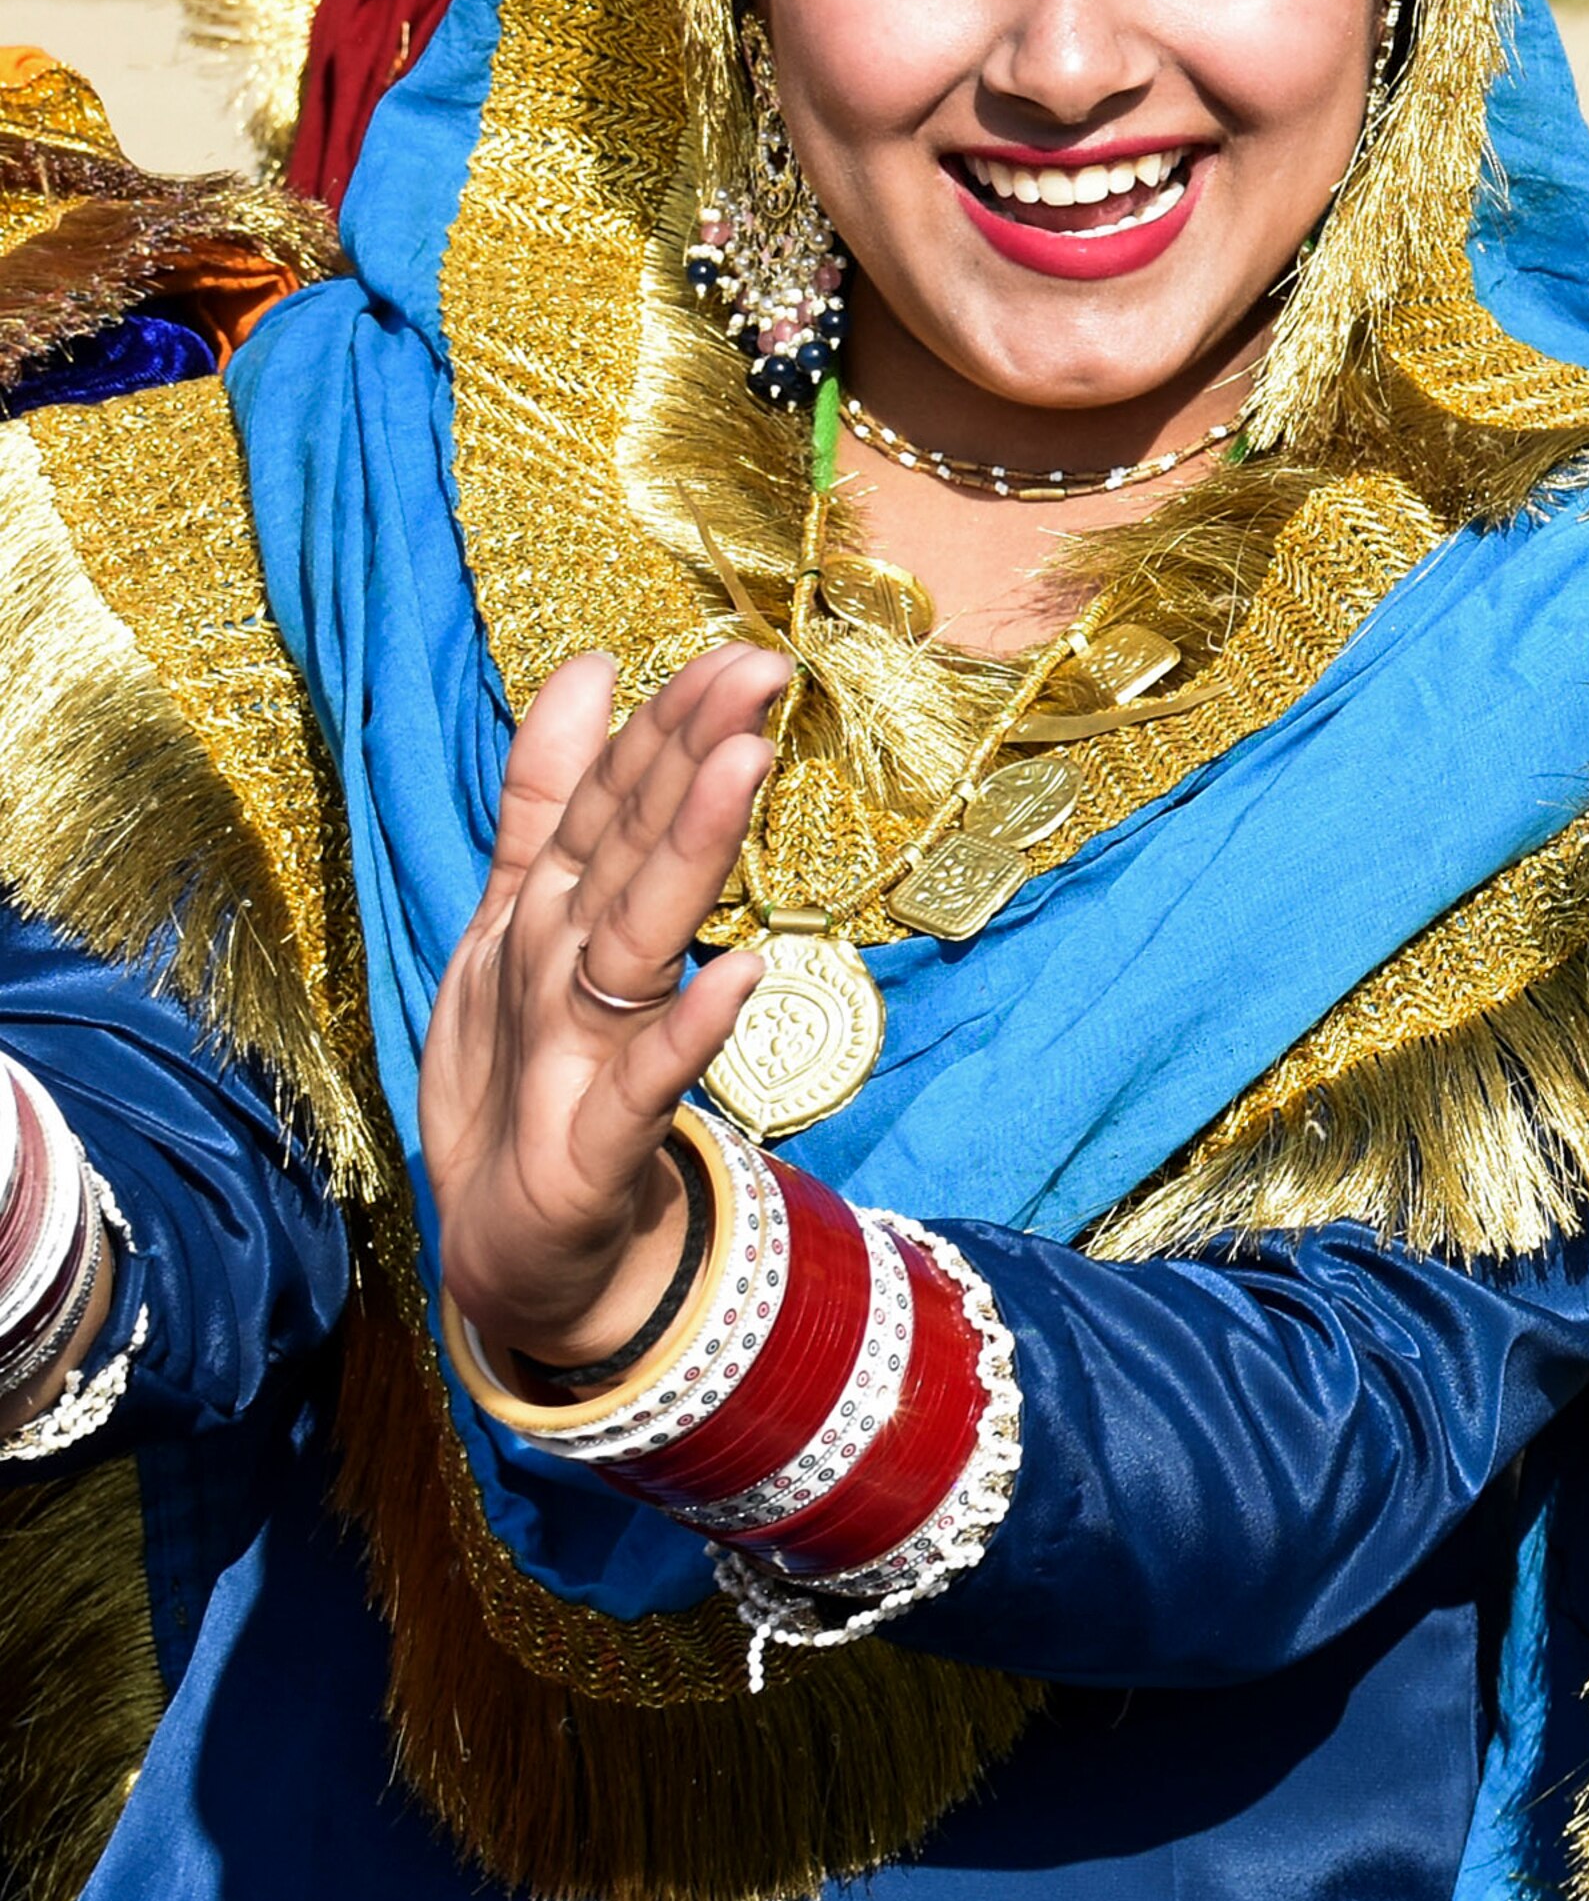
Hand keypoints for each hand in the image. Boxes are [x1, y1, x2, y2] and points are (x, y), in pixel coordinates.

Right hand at [421, 646, 780, 1369]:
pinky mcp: (589, 1148)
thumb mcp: (527, 924)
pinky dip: (686, 1033)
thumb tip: (588, 669)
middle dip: (684, 755)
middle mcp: (552, 968)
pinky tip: (739, 976)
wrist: (521, 1249)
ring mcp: (567, 1054)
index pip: (612, 800)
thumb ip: (551, 799)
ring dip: (685, 853)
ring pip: (634, 940)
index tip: (744, 651)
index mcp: (547, 913)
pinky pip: (644, 1083)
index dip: (670, 724)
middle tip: (756, 668)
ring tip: (745, 766)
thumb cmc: (534, 1068)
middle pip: (624, 848)